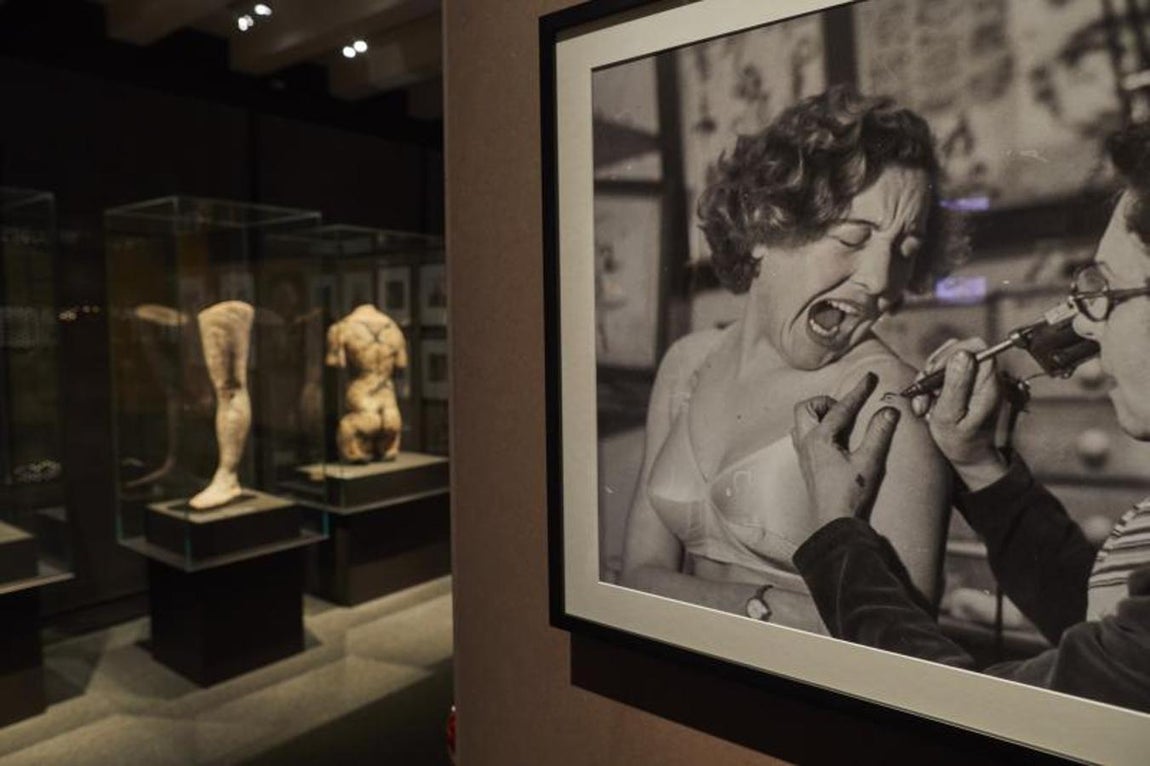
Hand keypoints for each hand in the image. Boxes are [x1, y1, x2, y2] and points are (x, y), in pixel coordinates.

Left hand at [792, 372, 900, 526]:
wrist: (833, 522)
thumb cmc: (849, 494)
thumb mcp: (868, 462)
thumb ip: (878, 433)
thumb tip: (889, 410)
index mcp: (820, 439)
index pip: (840, 408)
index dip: (857, 392)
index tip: (869, 378)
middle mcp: (806, 443)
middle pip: (806, 408)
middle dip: (826, 402)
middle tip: (847, 409)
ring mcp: (803, 454)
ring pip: (801, 422)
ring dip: (819, 415)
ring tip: (841, 423)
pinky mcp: (806, 464)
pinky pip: (804, 436)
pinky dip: (817, 428)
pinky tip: (834, 440)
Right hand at [910, 338, 1006, 490]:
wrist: (967, 455)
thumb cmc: (960, 441)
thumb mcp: (951, 416)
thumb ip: (956, 384)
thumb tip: (962, 353)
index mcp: (988, 383)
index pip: (975, 347)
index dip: (952, 354)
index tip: (935, 375)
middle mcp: (984, 377)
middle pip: (957, 349)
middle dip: (934, 368)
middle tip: (926, 392)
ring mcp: (974, 379)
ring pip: (946, 359)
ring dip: (928, 378)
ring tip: (925, 402)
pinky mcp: (963, 383)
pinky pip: (942, 371)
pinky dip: (929, 384)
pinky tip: (928, 401)